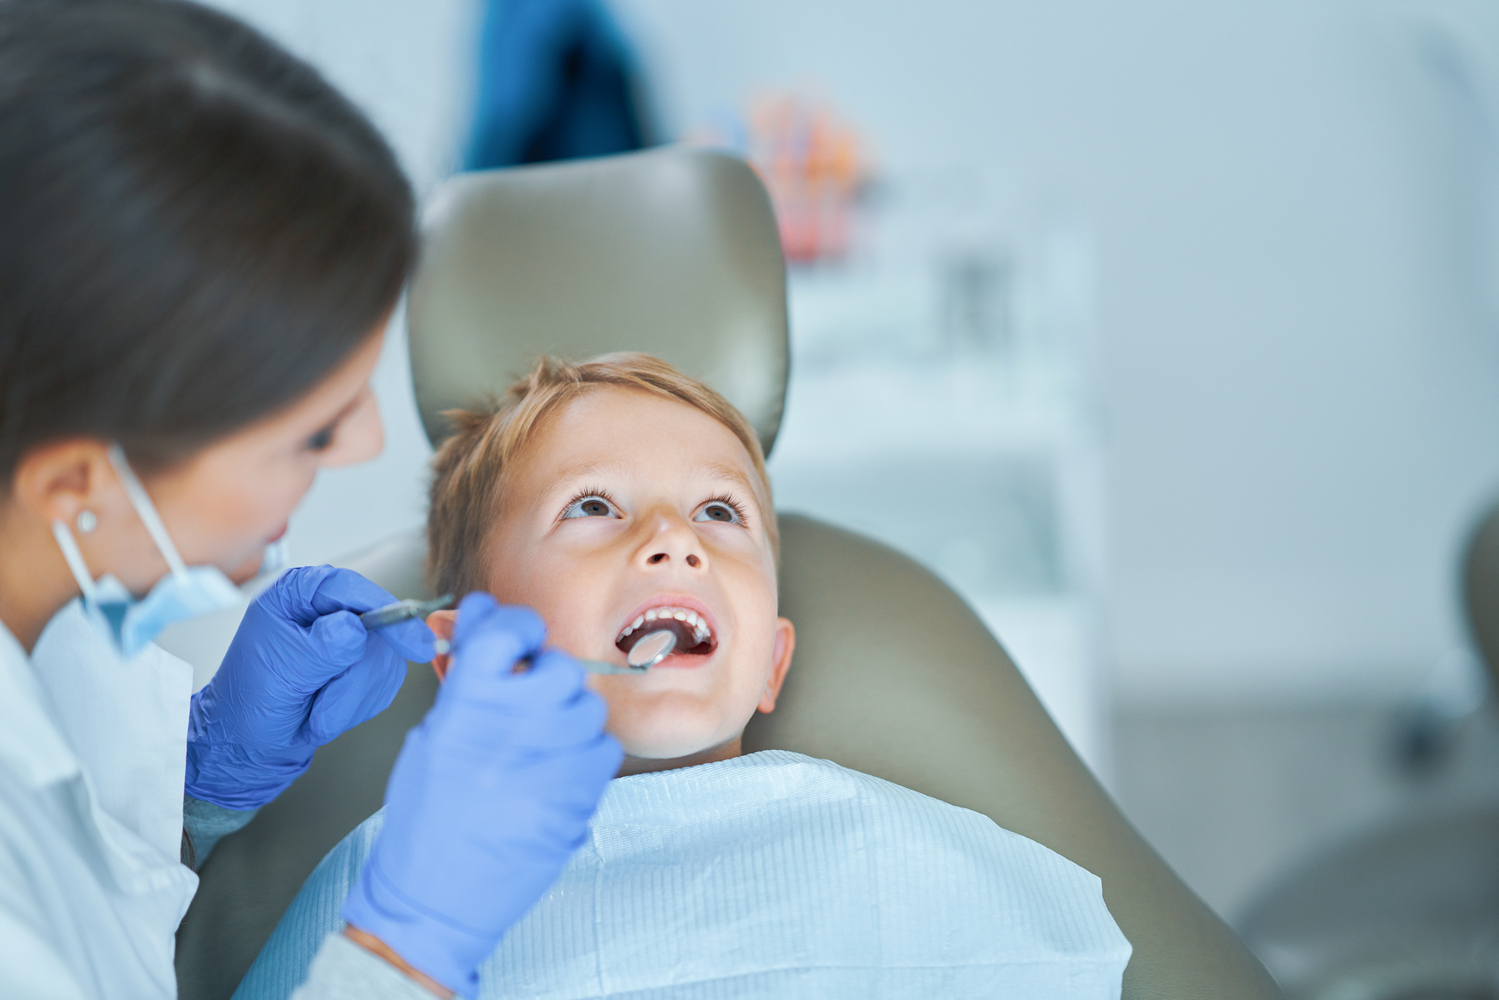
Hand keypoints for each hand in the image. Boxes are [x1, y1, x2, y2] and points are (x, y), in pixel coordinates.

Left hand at [185, 565, 434, 809]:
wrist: (249, 744)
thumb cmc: (250, 702)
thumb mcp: (282, 671)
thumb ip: (321, 648)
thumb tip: (356, 628)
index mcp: (298, 594)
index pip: (353, 590)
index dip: (387, 614)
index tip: (413, 644)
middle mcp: (326, 609)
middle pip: (377, 630)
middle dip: (354, 680)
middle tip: (324, 710)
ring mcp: (349, 637)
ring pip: (384, 661)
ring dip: (353, 699)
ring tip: (317, 714)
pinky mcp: (363, 664)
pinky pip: (384, 682)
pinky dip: (358, 706)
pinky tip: (329, 712)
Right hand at [341, 593, 621, 995]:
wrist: (435, 899)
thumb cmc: (426, 822)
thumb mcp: (431, 739)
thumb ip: (466, 683)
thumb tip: (484, 624)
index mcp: (465, 706)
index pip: (506, 631)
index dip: (517, 626)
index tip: (519, 635)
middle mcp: (510, 727)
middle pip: (561, 668)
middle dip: (549, 678)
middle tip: (533, 699)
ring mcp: (549, 762)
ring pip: (588, 709)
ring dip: (570, 719)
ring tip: (542, 746)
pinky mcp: (578, 797)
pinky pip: (604, 750)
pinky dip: (587, 756)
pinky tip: (558, 775)